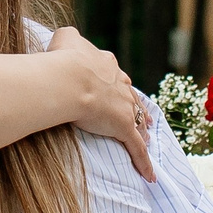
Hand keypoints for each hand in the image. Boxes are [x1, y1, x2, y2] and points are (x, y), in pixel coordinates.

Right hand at [52, 26, 155, 180]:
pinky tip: (150, 175)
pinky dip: (144, 163)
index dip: (118, 83)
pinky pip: (137, 148)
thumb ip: (69, 37)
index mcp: (107, 65)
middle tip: (143, 115)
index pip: (116, 75)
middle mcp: (120, 84)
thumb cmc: (63, 59)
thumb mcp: (65, 38)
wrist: (70, 79)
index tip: (120, 87)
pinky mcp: (124, 127)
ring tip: (149, 137)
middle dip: (137, 106)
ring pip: (139, 120)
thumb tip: (68, 38)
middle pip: (132, 98)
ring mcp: (125, 107)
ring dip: (143, 130)